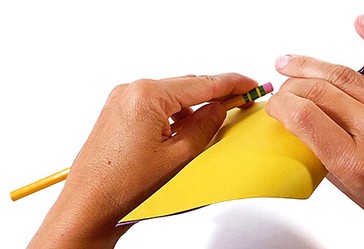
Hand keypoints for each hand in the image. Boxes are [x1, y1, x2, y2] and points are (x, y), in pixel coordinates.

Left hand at [29, 73, 256, 247]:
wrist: (89, 204)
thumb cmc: (123, 185)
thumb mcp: (179, 155)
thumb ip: (205, 125)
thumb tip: (219, 108)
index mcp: (148, 96)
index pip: (202, 83)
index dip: (232, 83)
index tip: (250, 84)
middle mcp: (132, 90)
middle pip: (186, 85)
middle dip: (214, 94)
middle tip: (240, 102)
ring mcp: (122, 99)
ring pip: (171, 95)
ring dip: (194, 105)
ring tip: (213, 120)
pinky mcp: (118, 110)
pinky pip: (155, 103)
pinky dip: (174, 112)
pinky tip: (185, 127)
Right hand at [266, 15, 363, 247]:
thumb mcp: (342, 185)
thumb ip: (317, 149)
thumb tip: (294, 117)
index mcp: (355, 161)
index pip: (304, 117)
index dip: (280, 105)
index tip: (274, 105)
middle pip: (320, 91)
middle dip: (292, 86)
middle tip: (282, 88)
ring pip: (346, 75)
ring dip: (312, 66)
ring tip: (291, 62)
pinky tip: (361, 23)